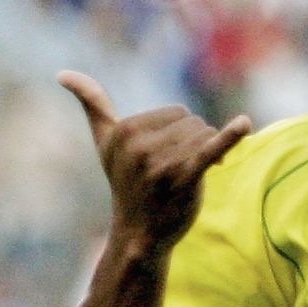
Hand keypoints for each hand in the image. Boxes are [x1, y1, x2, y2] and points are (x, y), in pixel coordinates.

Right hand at [59, 70, 251, 254]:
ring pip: (206, 136)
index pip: (179, 112)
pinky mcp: (182, 179)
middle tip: (179, 171)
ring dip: (207, 155)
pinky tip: (244, 124)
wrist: (139, 233)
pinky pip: (210, 150)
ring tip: (187, 179)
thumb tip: (63, 73)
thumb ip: (92, 105)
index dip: (182, 133)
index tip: (166, 155)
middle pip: (195, 123)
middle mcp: (139, 145)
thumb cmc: (126, 182)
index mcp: (124, 130)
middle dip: (196, 143)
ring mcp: (160, 163)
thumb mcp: (106, 142)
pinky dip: (230, 137)